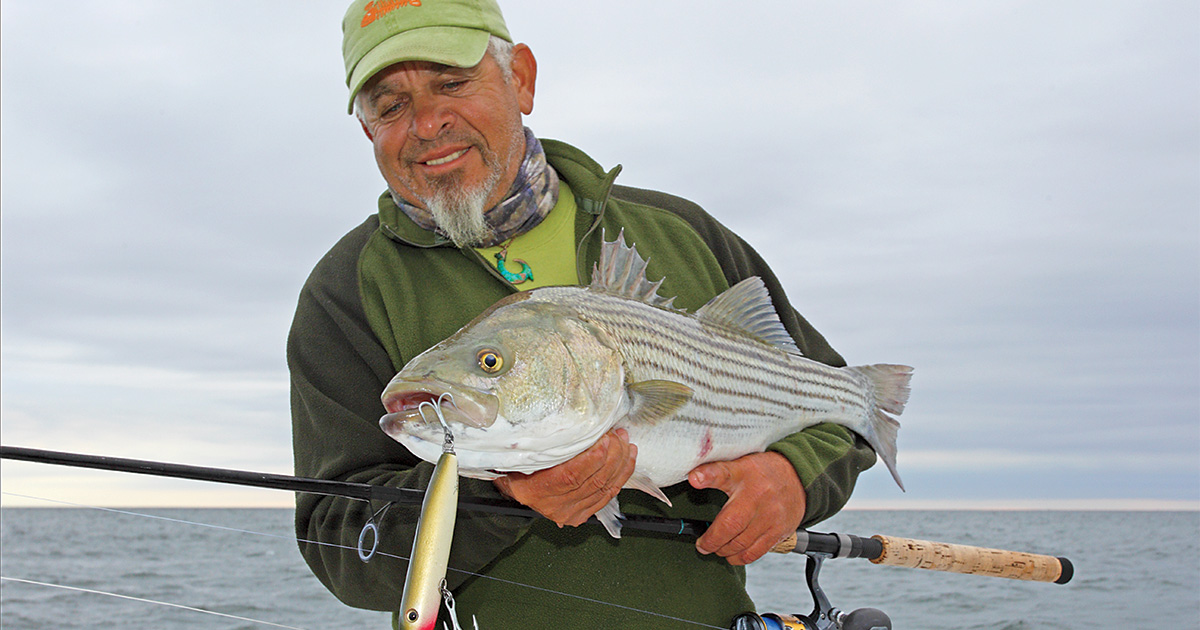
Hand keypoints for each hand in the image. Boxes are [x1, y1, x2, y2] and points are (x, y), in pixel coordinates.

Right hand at [493, 428, 636, 527]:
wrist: (517, 488)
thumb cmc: (521, 464)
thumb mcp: (529, 451)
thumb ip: (552, 444)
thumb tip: (581, 426)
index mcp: (536, 490)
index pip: (571, 476)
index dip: (593, 457)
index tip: (605, 438)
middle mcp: (554, 506)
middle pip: (593, 481)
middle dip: (612, 454)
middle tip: (618, 435)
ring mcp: (569, 513)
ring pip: (604, 488)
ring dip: (620, 463)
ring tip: (626, 443)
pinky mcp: (581, 515)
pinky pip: (608, 495)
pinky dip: (621, 476)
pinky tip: (628, 459)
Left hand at [688, 451, 805, 564]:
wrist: (797, 478)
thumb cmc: (762, 473)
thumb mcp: (738, 465)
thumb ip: (715, 472)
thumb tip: (693, 478)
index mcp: (744, 474)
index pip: (723, 472)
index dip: (706, 475)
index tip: (694, 479)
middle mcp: (758, 496)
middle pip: (730, 524)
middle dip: (712, 540)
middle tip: (702, 544)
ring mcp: (770, 516)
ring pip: (741, 543)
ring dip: (724, 550)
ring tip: (716, 548)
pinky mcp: (779, 532)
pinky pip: (755, 552)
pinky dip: (740, 557)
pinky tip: (732, 554)